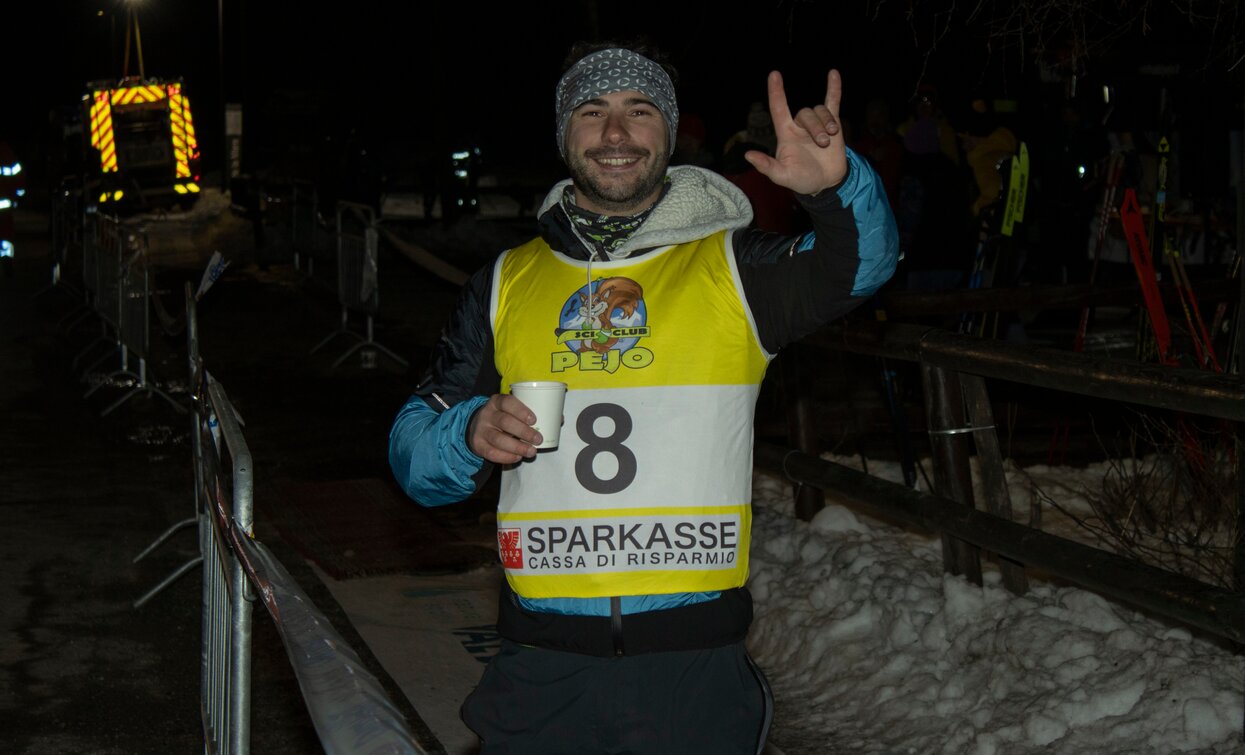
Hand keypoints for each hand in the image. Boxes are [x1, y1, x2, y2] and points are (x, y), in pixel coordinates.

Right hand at [468, 394, 540, 463]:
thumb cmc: (503, 417)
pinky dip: (506, 457)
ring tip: (532, 451)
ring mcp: (481, 430)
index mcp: (496, 402)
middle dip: (524, 432)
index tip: (534, 420)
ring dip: (517, 447)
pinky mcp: (478, 445)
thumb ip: (527, 414)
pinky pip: (492, 453)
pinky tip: (518, 457)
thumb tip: (557, 420)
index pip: (507, 402)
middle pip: (504, 422)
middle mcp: (487, 414)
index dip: (521, 411)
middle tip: (538, 439)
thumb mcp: (510, 410)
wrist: (477, 427)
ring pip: (498, 439)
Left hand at [744, 70, 846, 195]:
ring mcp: (816, 124)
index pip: (778, 108)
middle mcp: (799, 126)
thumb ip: (767, 166)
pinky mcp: (833, 124)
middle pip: (806, 113)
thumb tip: (748, 155)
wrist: (826, 183)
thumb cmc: (802, 180)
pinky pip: (832, 102)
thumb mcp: (783, 176)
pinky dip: (834, 88)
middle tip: (823, 144)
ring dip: (827, 122)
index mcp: (786, 134)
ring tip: (831, 138)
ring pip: (820, 111)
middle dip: (816, 127)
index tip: (774, 74)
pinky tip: (833, 73)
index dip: (776, 92)